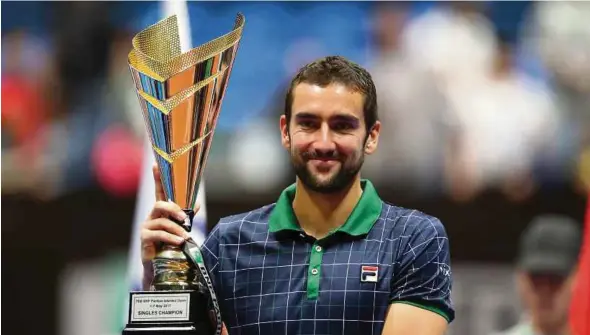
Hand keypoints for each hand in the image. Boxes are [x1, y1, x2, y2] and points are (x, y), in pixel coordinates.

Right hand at [140, 164, 200, 286]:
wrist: (162, 266)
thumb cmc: (172, 245)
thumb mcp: (181, 229)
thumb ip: (187, 217)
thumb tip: (196, 205)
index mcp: (161, 212)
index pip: (159, 192)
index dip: (157, 178)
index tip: (156, 164)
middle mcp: (152, 216)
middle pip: (159, 203)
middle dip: (174, 209)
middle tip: (185, 218)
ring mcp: (146, 226)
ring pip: (162, 221)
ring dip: (176, 229)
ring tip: (185, 237)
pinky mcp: (144, 238)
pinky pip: (158, 234)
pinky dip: (171, 237)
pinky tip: (179, 242)